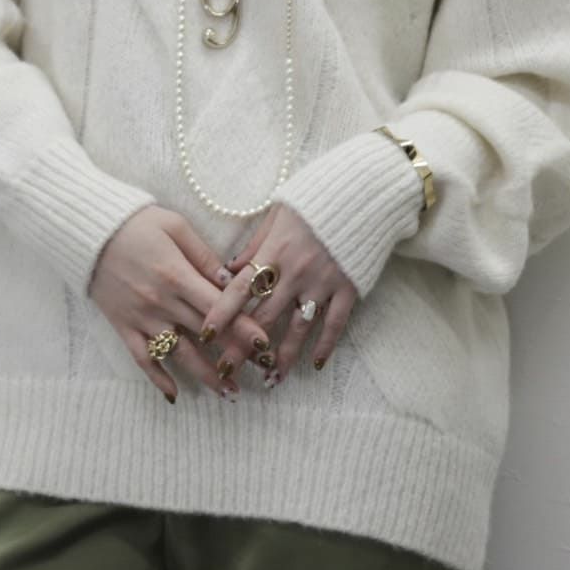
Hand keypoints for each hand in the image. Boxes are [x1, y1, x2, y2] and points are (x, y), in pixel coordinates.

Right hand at [88, 204, 272, 403]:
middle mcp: (160, 302)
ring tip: (230, 392)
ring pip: (179, 355)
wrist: (86, 231)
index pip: (218, 308)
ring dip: (206, 376)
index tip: (264, 344)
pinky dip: (158, 379)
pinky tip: (175, 395)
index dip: (243, 327)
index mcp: (176, 275)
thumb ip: (203, 255)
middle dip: (235, 353)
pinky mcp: (123, 326)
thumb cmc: (135, 223)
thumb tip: (228, 281)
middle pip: (205, 335)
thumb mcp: (175, 226)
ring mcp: (141, 318)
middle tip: (261, 369)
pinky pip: (142, 359)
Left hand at [205, 203, 357, 386]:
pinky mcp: (348, 287)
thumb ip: (254, 244)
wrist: (365, 190)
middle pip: (263, 316)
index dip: (221, 313)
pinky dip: (326, 344)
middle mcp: (295, 272)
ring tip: (271, 379)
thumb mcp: (278, 213)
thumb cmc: (316, 198)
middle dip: (242, 345)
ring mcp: (323, 282)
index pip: (240, 288)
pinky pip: (335, 323)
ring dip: (282, 356)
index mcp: (274, 251)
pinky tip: (316, 363)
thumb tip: (228, 269)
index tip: (205, 335)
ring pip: (298, 327)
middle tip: (226, 370)